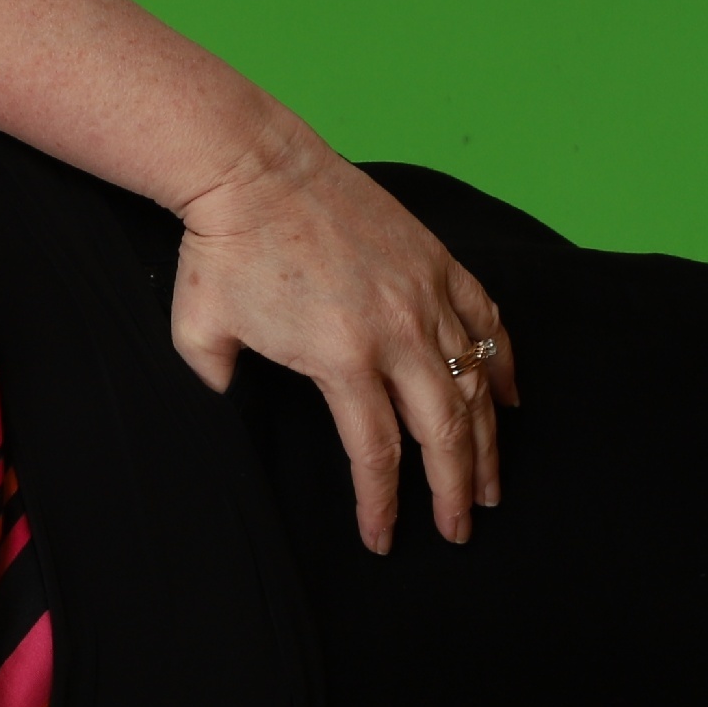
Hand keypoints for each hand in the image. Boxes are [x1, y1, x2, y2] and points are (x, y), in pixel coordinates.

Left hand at [170, 122, 517, 552]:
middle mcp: (397, 331)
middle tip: (459, 530)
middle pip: (444, 430)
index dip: (382, 503)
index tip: (382, 538)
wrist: (254, 167)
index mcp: (340, 357)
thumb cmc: (222, 250)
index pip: (376, 452)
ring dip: (487, 440)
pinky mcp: (438, 261)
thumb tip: (228, 403)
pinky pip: (487, 320)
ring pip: (476, 382)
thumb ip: (215, 382)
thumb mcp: (198, 332)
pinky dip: (504, 362)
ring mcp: (425, 293)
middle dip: (456, 489)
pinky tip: (509, 400)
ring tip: (490, 483)